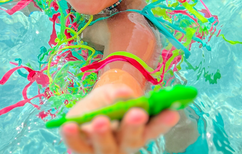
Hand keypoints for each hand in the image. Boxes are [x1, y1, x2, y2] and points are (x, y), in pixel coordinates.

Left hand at [61, 84, 179, 153]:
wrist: (81, 117)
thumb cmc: (102, 104)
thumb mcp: (110, 93)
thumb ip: (117, 93)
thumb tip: (125, 94)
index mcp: (137, 132)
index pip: (152, 129)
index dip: (162, 122)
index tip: (173, 112)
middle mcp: (122, 146)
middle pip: (131, 141)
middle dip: (133, 128)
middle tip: (137, 113)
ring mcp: (102, 152)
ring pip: (106, 149)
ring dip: (103, 136)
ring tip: (100, 121)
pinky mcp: (81, 152)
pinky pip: (77, 147)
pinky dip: (72, 138)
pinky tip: (69, 126)